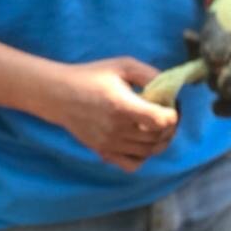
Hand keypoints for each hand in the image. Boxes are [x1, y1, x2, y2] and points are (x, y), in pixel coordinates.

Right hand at [46, 58, 179, 171]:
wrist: (58, 94)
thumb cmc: (92, 76)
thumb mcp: (123, 65)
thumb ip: (150, 74)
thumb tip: (171, 88)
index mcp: (122, 106)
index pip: (160, 121)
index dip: (172, 114)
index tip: (171, 105)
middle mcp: (116, 129)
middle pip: (157, 138)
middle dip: (170, 127)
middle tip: (169, 114)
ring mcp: (109, 144)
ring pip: (148, 152)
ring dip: (160, 141)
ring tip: (159, 127)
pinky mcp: (102, 152)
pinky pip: (132, 165)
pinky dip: (143, 156)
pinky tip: (141, 141)